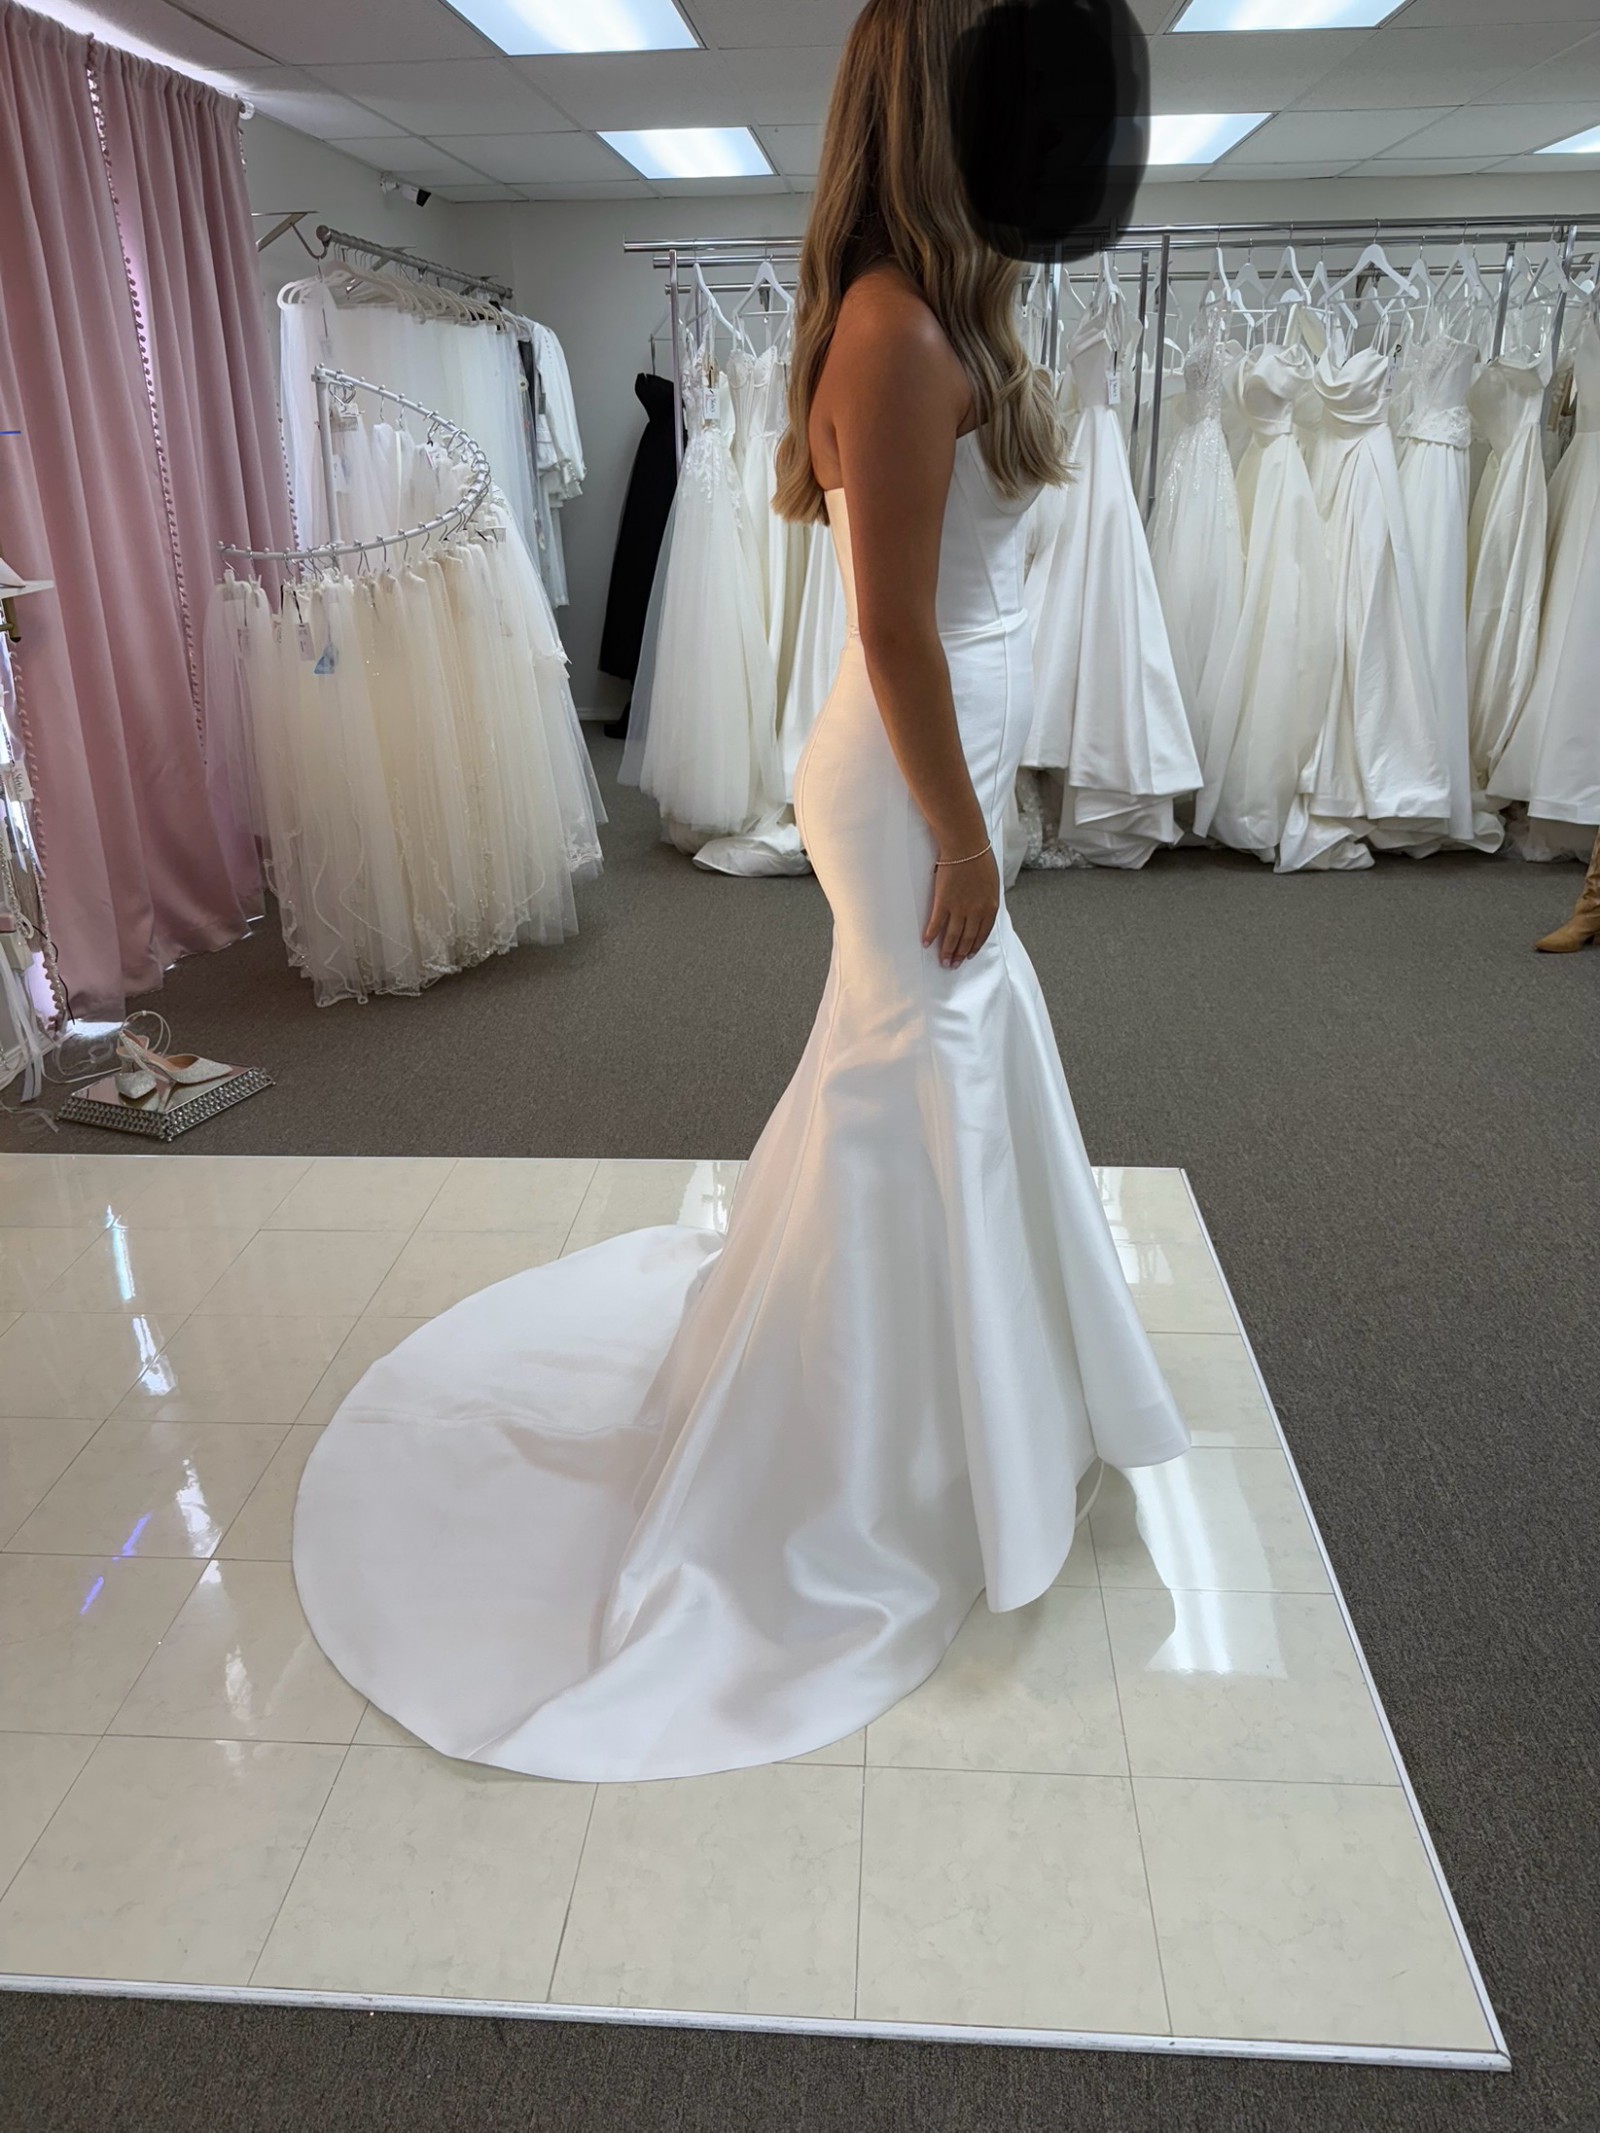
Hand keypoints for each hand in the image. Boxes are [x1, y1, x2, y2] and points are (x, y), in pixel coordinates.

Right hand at [923, 845, 999, 967]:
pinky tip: (926, 943)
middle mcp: (975, 912)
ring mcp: (959, 908)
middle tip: (953, 965)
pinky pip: (936, 923)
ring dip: (947, 951)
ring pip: (952, 936)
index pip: (982, 934)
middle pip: (967, 939)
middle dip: (960, 954)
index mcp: (990, 907)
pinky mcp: (943, 902)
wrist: (966, 847)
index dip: (974, 947)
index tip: (969, 955)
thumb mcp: (992, 883)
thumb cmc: (980, 859)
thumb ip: (988, 899)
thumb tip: (983, 909)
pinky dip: (931, 935)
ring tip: (943, 961)